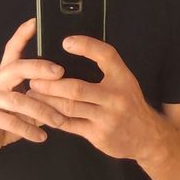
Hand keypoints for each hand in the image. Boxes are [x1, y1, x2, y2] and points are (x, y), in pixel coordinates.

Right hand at [0, 18, 66, 158]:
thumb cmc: (4, 119)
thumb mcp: (22, 104)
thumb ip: (37, 93)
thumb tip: (67, 86)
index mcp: (3, 75)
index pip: (12, 49)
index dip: (22, 34)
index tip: (35, 22)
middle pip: (16, 68)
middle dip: (40, 68)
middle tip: (61, 73)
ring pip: (17, 99)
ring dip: (42, 110)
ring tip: (59, 120)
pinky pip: (9, 121)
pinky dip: (28, 129)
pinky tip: (41, 136)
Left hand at [27, 36, 158, 160]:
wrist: (147, 137)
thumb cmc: (129, 103)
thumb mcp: (124, 80)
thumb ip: (103, 67)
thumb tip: (72, 48)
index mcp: (122, 78)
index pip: (106, 55)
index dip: (86, 46)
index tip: (66, 42)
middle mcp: (116, 97)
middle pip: (77, 88)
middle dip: (51, 84)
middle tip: (33, 78)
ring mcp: (107, 118)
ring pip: (69, 108)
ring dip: (47, 100)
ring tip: (32, 93)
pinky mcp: (98, 134)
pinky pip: (70, 125)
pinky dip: (54, 117)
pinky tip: (42, 111)